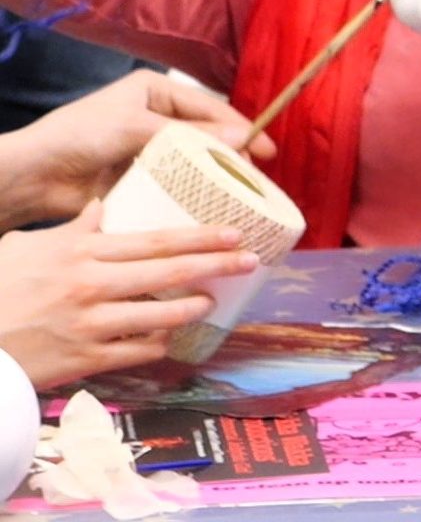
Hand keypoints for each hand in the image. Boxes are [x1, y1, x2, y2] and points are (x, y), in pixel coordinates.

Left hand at [0, 71, 274, 225]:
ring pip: (191, 162)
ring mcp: (146, 151)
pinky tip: (206, 209)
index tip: (265, 150)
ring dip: (213, 177)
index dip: (240, 127)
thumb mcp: (135, 126)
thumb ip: (187, 133)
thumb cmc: (80, 135)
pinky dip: (188, 195)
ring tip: (240, 196)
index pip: (209, 107)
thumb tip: (241, 138)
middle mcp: (155, 118)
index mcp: (156, 93)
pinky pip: (171, 186)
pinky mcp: (136, 180)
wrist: (31, 176)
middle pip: (204, 136)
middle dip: (231, 154)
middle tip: (256, 178)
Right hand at [0, 203, 255, 387]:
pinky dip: (158, 344)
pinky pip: (135, 350)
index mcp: (83, 250)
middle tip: (249, 258)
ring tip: (212, 299)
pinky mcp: (83, 360)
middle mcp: (93, 285)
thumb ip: (72, 227)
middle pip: (168, 270)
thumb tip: (103, 204)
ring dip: (191, 306)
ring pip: (159, 313)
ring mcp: (91, 324)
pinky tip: (171, 337)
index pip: (155, 239)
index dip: (200, 234)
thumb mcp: (28, 247)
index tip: (234, 230)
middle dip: (215, 263)